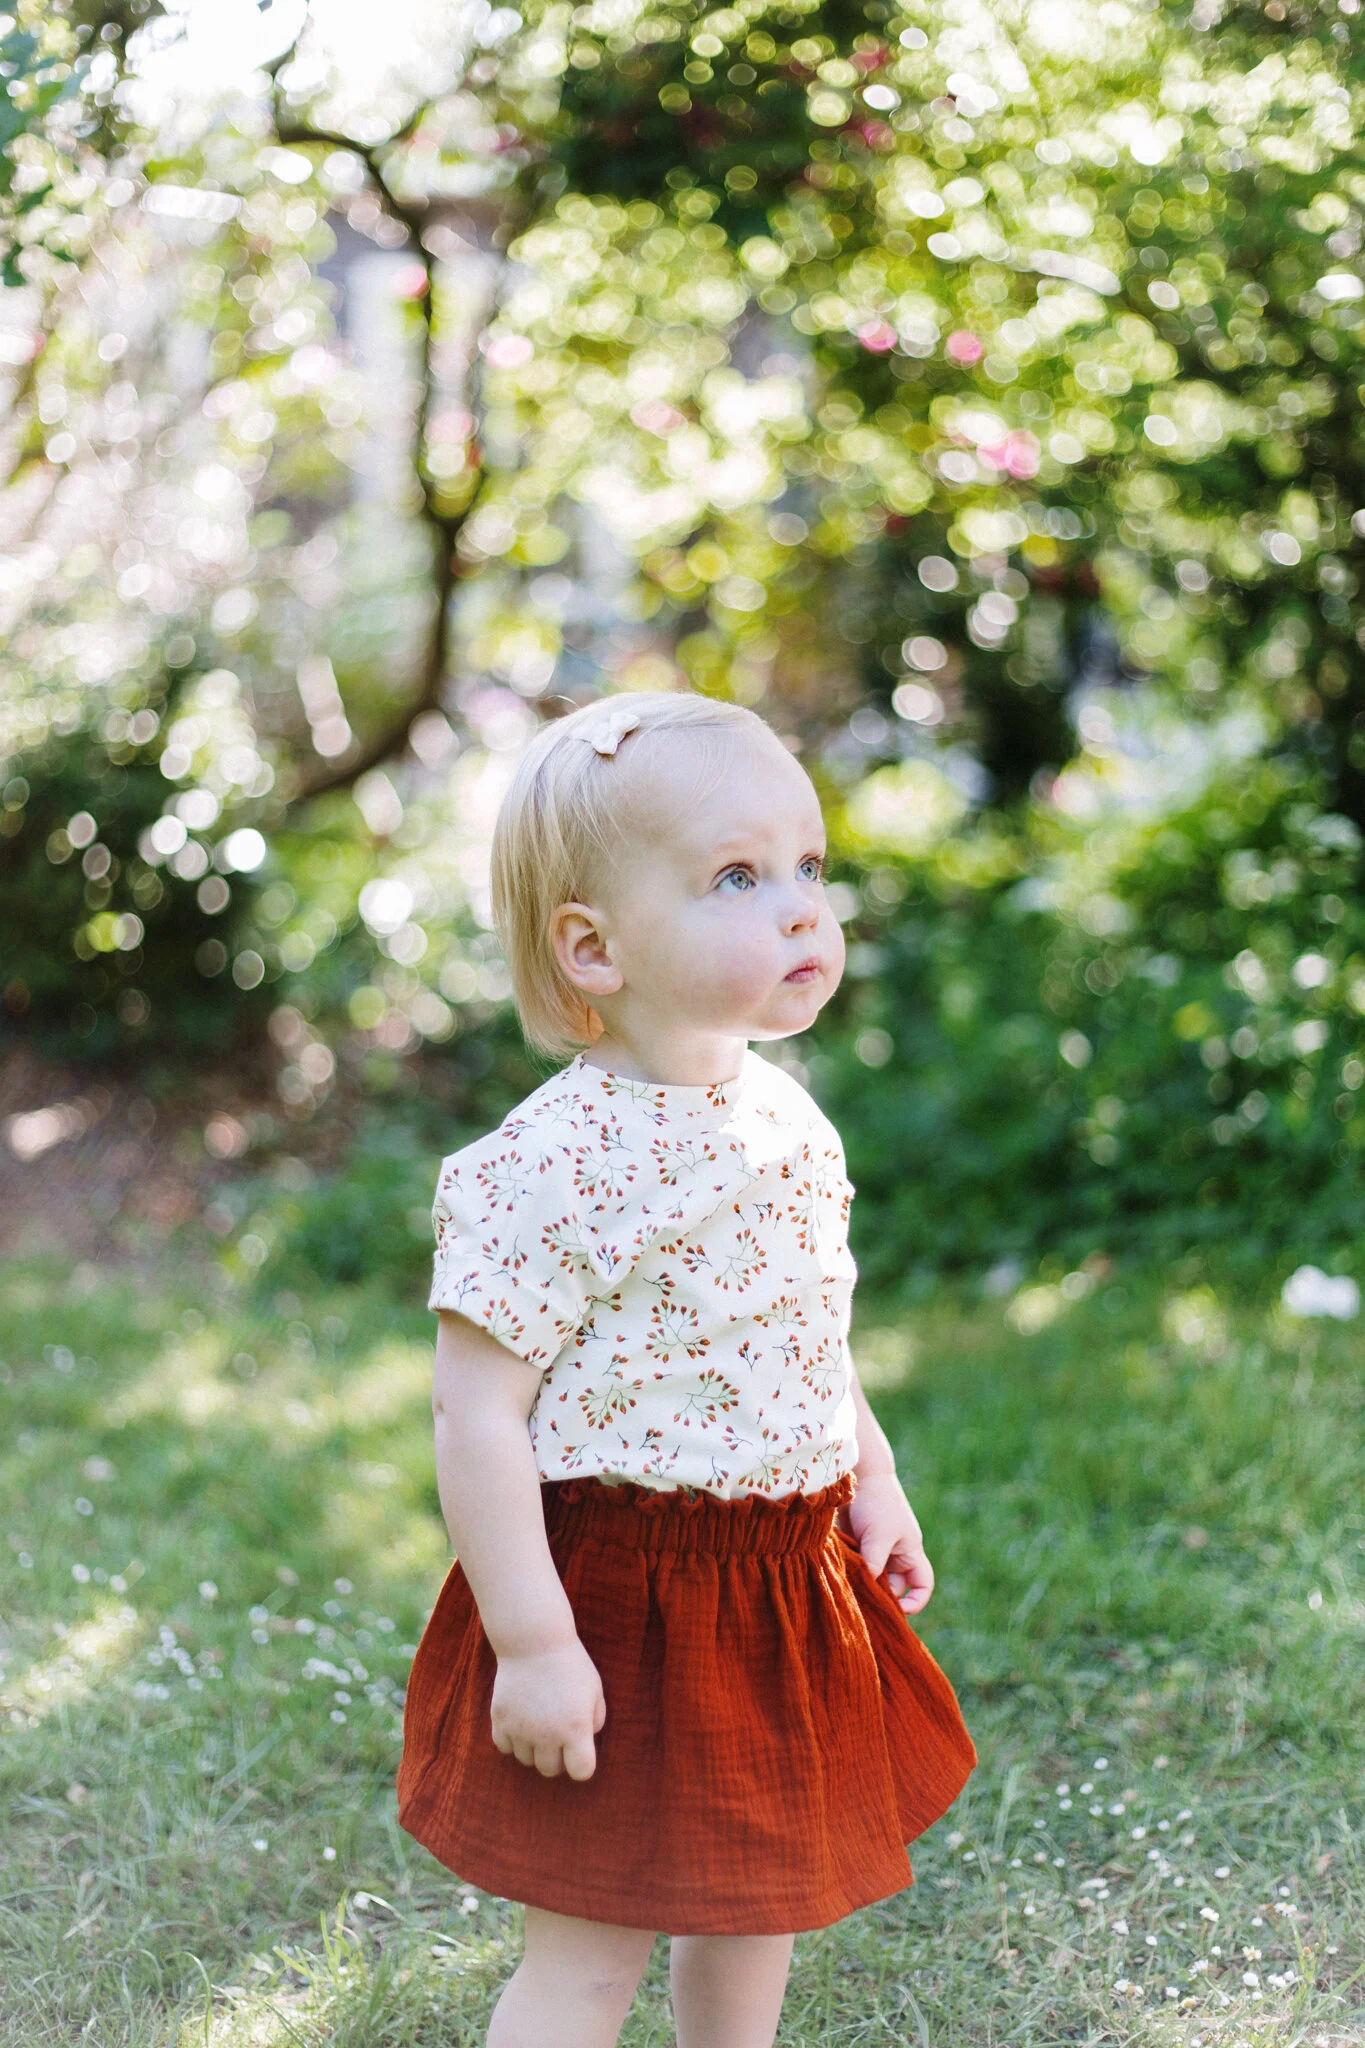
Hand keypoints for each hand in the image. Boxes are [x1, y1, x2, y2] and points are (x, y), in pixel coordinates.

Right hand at [490, 1638, 605, 1780]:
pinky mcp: (500, 1720)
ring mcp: (520, 1729)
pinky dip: (512, 1740)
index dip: (581, 1763)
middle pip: (550, 1770)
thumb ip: (595, 1721)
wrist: (533, 1641)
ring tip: (538, 1722)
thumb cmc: (570, 1664)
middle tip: (557, 1733)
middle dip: (556, 1756)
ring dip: (533, 1748)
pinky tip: (520, 1721)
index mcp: (575, 1729)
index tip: (578, 1750)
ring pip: (526, 1760)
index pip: (581, 1772)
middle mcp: (547, 1735)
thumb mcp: (594, 1690)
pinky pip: (504, 1747)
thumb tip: (584, 1742)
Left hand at [845, 1472, 934, 1614]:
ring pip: (872, 1576)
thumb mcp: (878, 1537)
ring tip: (849, 1587)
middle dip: (880, 1594)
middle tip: (863, 1600)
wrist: (858, 1473)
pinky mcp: (857, 1542)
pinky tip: (839, 1573)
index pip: (922, 1584)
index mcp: (910, 1551)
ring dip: (862, 1582)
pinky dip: (850, 1571)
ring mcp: (875, 1547)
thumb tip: (867, 1588)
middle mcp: (895, 1551)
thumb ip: (874, 1564)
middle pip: (893, 1585)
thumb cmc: (876, 1503)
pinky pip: (857, 1565)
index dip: (915, 1601)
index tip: (897, 1610)